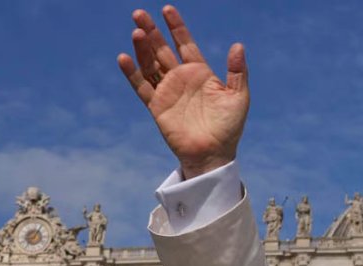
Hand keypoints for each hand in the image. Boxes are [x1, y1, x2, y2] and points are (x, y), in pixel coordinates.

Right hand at [118, 5, 249, 178]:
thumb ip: (237, 72)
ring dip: (142, 48)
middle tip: (139, 13)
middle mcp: (181, 79)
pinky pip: (142, 87)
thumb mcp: (238, 97)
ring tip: (136, 31)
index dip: (177, 27)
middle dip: (151, 31)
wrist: (213, 154)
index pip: (185, 44)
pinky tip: (124, 58)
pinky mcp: (157, 106)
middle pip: (162, 50)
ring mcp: (167, 92)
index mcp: (200, 74)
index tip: (167, 10)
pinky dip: (132, 73)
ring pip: (150, 64)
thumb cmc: (229, 127)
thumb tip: (238, 45)